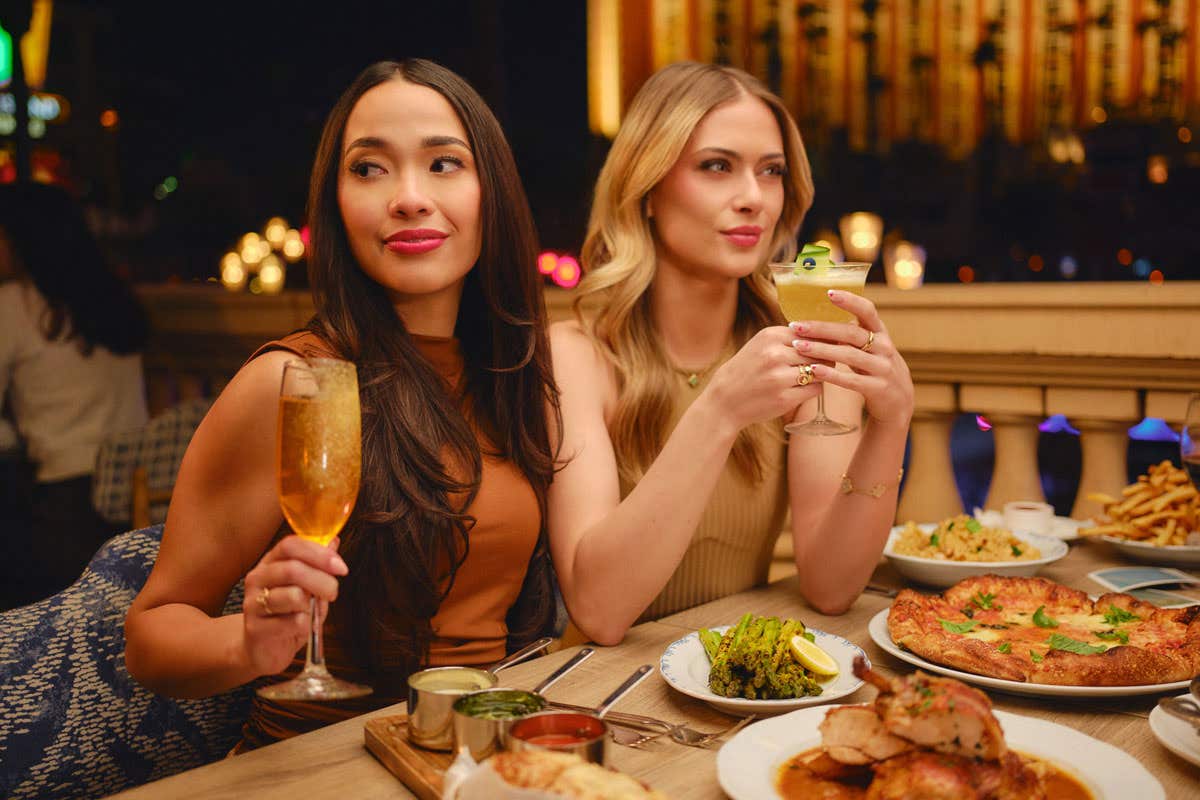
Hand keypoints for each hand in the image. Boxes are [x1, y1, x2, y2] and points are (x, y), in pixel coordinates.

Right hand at [240, 535, 347, 676]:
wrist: (264, 649)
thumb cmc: (288, 615)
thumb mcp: (307, 587)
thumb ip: (318, 565)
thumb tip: (333, 540)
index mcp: (270, 563)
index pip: (291, 545)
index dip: (319, 553)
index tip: (340, 567)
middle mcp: (257, 579)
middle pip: (292, 569)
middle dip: (322, 580)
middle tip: (333, 593)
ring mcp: (253, 603)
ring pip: (294, 596)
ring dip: (311, 606)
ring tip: (308, 613)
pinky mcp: (255, 628)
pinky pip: (293, 622)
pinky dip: (305, 626)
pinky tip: (297, 628)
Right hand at [705, 326, 828, 430]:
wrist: (724, 400)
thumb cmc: (746, 371)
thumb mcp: (760, 345)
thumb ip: (787, 339)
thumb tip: (824, 335)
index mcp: (770, 336)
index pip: (810, 333)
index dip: (820, 341)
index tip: (822, 347)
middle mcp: (774, 354)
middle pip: (817, 351)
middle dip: (822, 358)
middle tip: (821, 363)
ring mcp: (780, 377)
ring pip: (819, 370)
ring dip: (819, 374)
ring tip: (810, 375)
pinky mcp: (785, 398)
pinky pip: (815, 389)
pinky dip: (813, 388)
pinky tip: (802, 388)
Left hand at [788, 290, 913, 428]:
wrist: (898, 400)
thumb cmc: (874, 367)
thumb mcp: (870, 347)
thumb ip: (851, 334)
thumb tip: (818, 318)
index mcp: (880, 332)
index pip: (867, 310)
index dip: (850, 301)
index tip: (828, 292)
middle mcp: (884, 347)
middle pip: (851, 333)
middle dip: (822, 328)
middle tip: (796, 326)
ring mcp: (883, 368)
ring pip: (850, 355)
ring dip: (821, 350)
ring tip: (797, 346)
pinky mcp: (878, 388)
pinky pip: (852, 380)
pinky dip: (832, 375)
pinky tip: (814, 370)